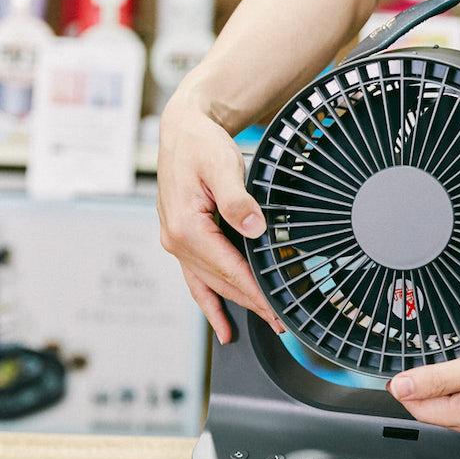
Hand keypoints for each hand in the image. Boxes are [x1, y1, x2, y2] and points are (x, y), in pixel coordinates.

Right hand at [156, 78, 285, 342]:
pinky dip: (210, 305)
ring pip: (211, 285)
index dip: (255, 292)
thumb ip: (237, 200)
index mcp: (187, 228)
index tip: (277, 309)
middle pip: (221, 282)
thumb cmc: (201, 145)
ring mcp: (177, 244)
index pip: (229, 269)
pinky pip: (196, 281)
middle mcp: (177, 241)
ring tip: (265, 324)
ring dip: (238, 307)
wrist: (183, 130)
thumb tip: (254, 227)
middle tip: (282, 322)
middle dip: (253, 304)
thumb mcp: (222, 166)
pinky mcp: (182, 241)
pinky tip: (223, 328)